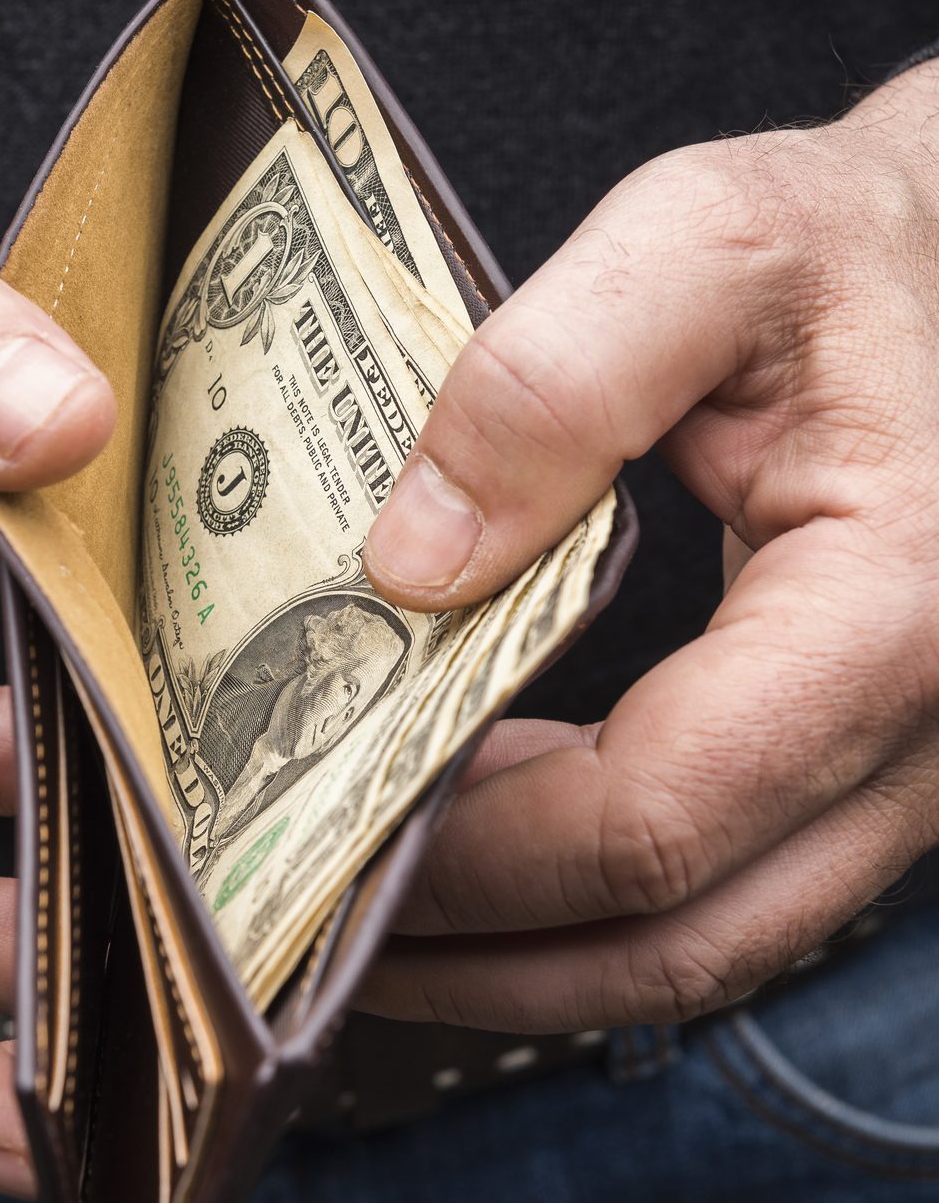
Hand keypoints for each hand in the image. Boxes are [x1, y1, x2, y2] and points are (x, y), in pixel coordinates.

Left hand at [360, 59, 938, 1032]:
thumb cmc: (853, 248)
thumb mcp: (704, 245)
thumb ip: (554, 383)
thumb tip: (412, 567)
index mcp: (889, 613)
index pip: (655, 818)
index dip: (481, 855)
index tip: (340, 835)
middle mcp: (918, 734)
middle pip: (678, 936)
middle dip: (483, 957)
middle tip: (323, 933)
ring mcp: (897, 769)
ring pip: (704, 942)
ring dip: (527, 956)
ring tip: (378, 918)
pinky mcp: (853, 762)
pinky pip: (719, 884)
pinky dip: (586, 900)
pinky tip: (484, 847)